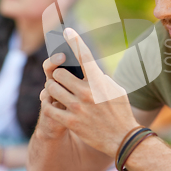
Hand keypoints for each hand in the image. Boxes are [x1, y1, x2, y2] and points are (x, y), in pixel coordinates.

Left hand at [42, 28, 139, 157]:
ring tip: (55, 90)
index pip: (85, 56)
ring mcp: (77, 108)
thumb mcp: (116, 90)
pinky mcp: (70, 122)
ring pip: (51, 89)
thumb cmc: (121, 112)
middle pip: (59, 73)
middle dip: (57, 74)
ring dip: (51, 88)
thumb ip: (101, 79)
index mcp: (99, 82)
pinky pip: (48, 108)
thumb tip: (88, 70)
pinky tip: (51, 104)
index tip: (67, 31)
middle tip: (59, 77)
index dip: (75, 41)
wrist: (123, 139)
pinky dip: (47, 104)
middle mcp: (87, 93)